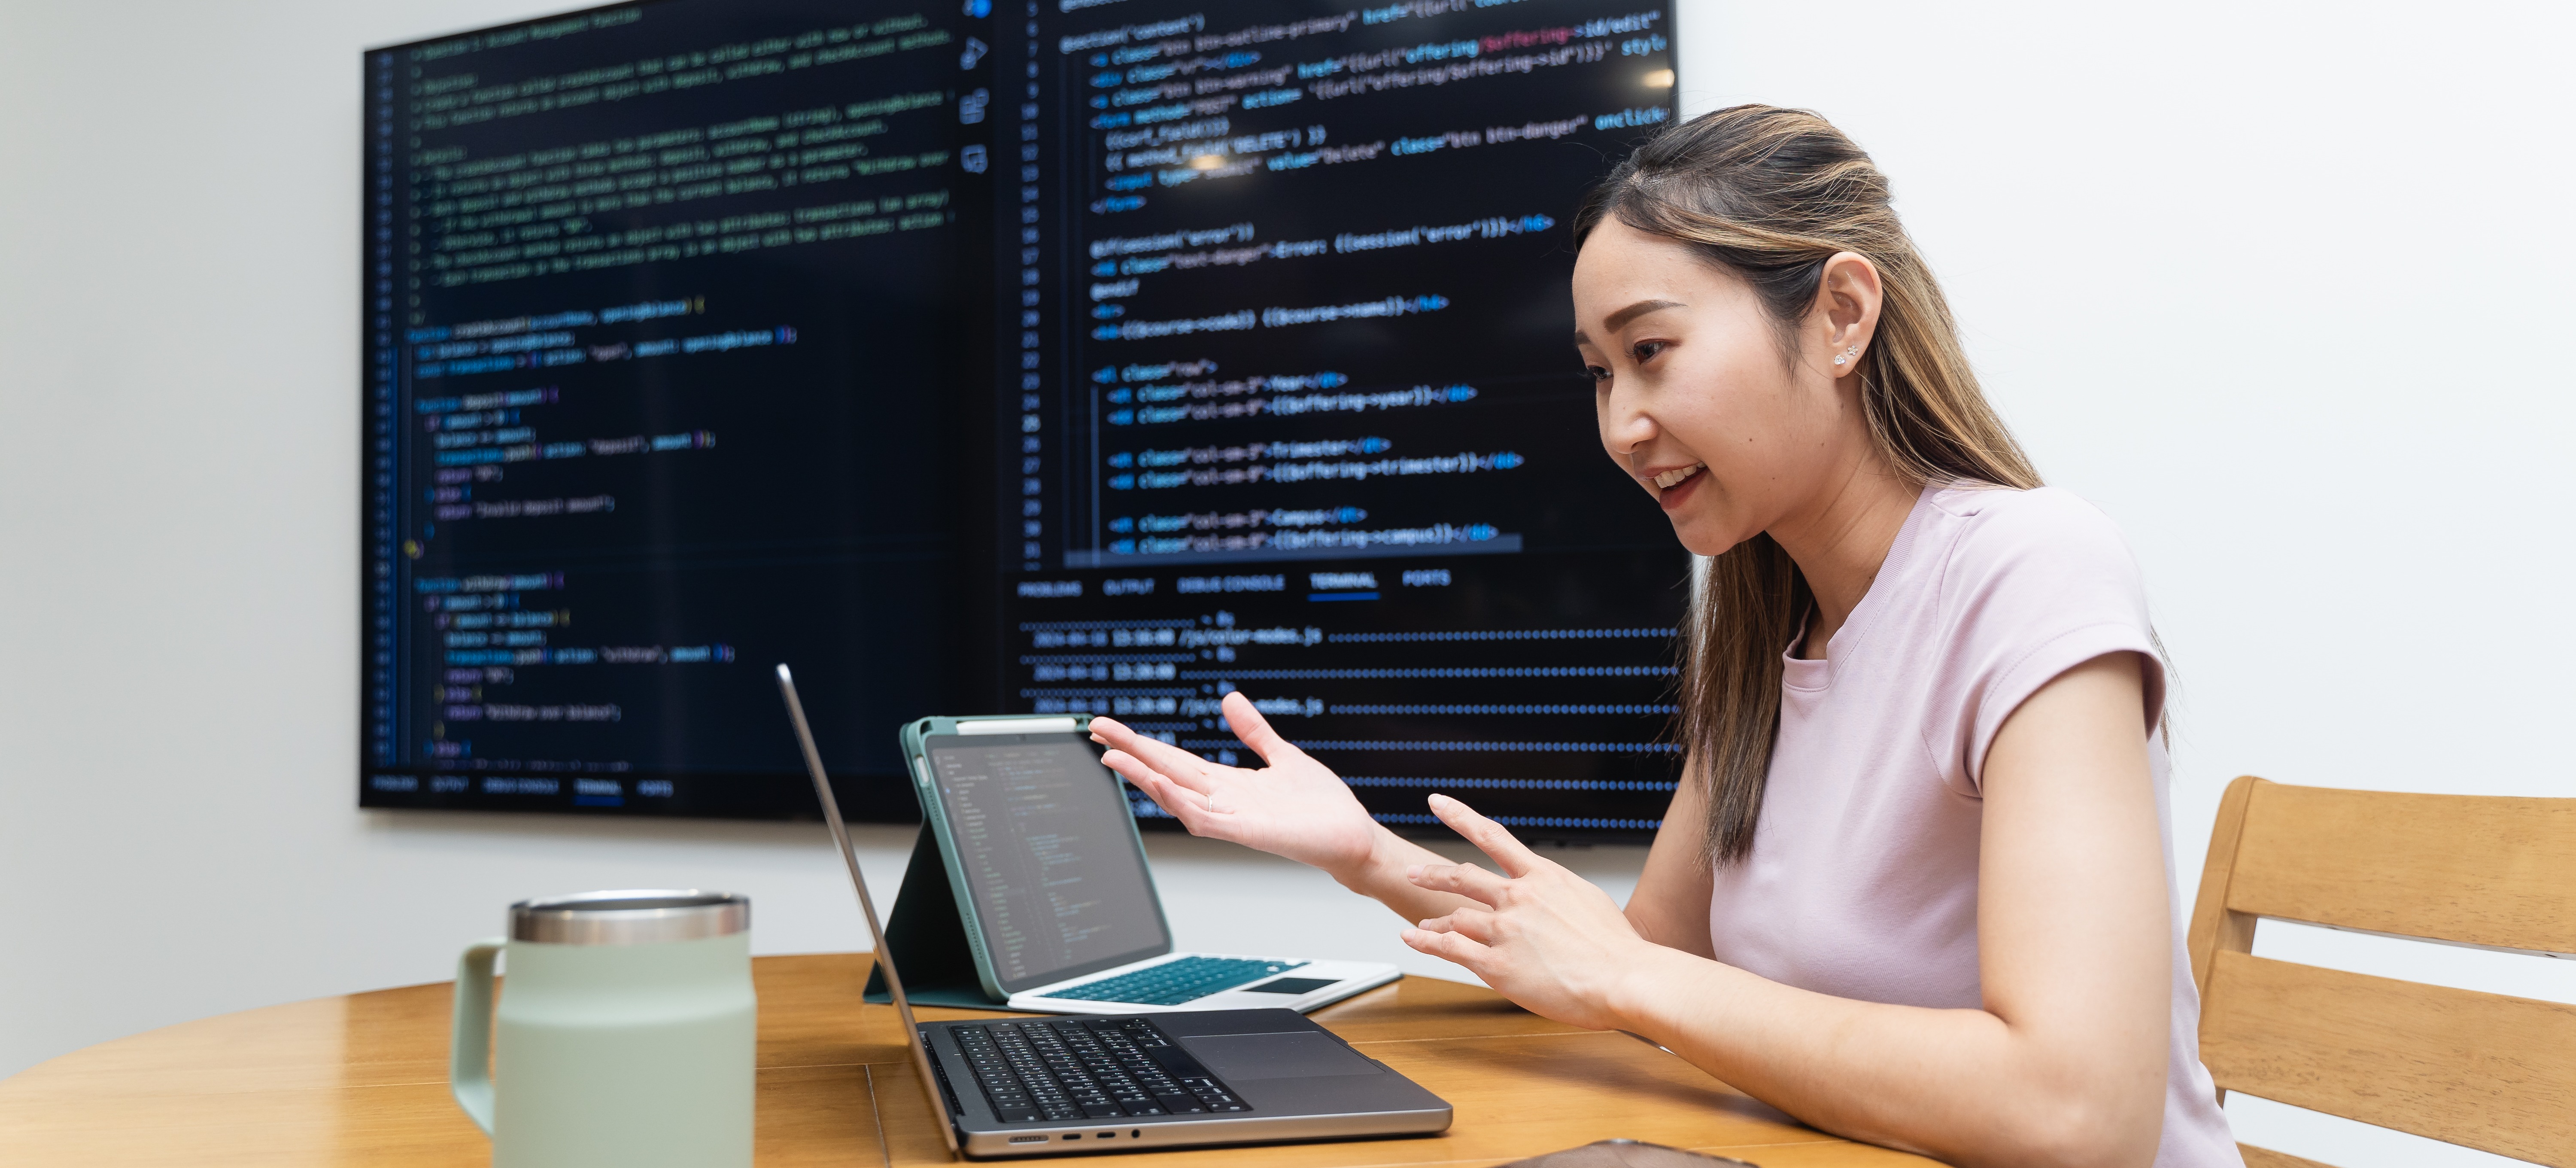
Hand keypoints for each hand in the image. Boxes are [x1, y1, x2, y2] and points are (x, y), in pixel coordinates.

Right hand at [1090, 692, 1381, 878]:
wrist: (1352, 838)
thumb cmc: (1322, 806)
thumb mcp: (1283, 755)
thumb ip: (1254, 731)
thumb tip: (1230, 699)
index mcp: (1229, 783)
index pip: (1176, 760)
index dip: (1145, 744)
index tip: (1113, 728)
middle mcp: (1223, 801)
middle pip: (1168, 773)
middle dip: (1132, 754)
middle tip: (1097, 733)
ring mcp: (1232, 818)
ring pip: (1177, 796)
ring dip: (1145, 777)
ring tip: (1115, 757)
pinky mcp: (1247, 832)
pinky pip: (1204, 819)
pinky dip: (1180, 802)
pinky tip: (1160, 785)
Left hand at [1401, 794, 1658, 1031]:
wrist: (1626, 979)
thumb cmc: (1616, 948)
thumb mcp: (1587, 900)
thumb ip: (1557, 892)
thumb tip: (1547, 891)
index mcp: (1543, 877)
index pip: (1493, 836)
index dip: (1460, 816)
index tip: (1437, 802)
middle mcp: (1519, 897)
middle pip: (1462, 876)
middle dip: (1433, 874)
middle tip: (1413, 871)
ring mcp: (1506, 930)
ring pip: (1454, 916)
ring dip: (1432, 921)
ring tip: (1419, 925)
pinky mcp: (1498, 964)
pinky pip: (1451, 949)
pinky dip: (1427, 942)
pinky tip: (1414, 939)